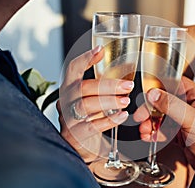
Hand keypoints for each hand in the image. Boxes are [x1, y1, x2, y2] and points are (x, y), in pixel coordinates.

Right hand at [57, 46, 133, 161]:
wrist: (82, 144)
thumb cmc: (90, 117)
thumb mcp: (93, 98)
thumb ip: (102, 85)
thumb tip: (126, 68)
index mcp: (70, 88)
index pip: (72, 69)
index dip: (85, 58)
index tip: (100, 50)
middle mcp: (66, 101)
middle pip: (83, 88)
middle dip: (108, 86)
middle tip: (128, 85)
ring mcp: (68, 119)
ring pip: (85, 105)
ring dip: (109, 102)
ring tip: (126, 101)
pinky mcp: (75, 135)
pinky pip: (92, 126)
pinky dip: (109, 120)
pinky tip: (122, 116)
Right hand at [134, 76, 194, 167]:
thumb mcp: (193, 119)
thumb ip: (172, 105)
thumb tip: (154, 94)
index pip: (172, 85)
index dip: (157, 89)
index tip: (146, 96)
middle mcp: (190, 106)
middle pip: (163, 102)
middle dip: (150, 110)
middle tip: (140, 117)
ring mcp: (185, 120)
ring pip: (162, 116)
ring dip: (150, 123)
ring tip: (144, 130)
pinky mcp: (181, 133)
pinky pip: (164, 129)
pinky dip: (155, 133)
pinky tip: (150, 136)